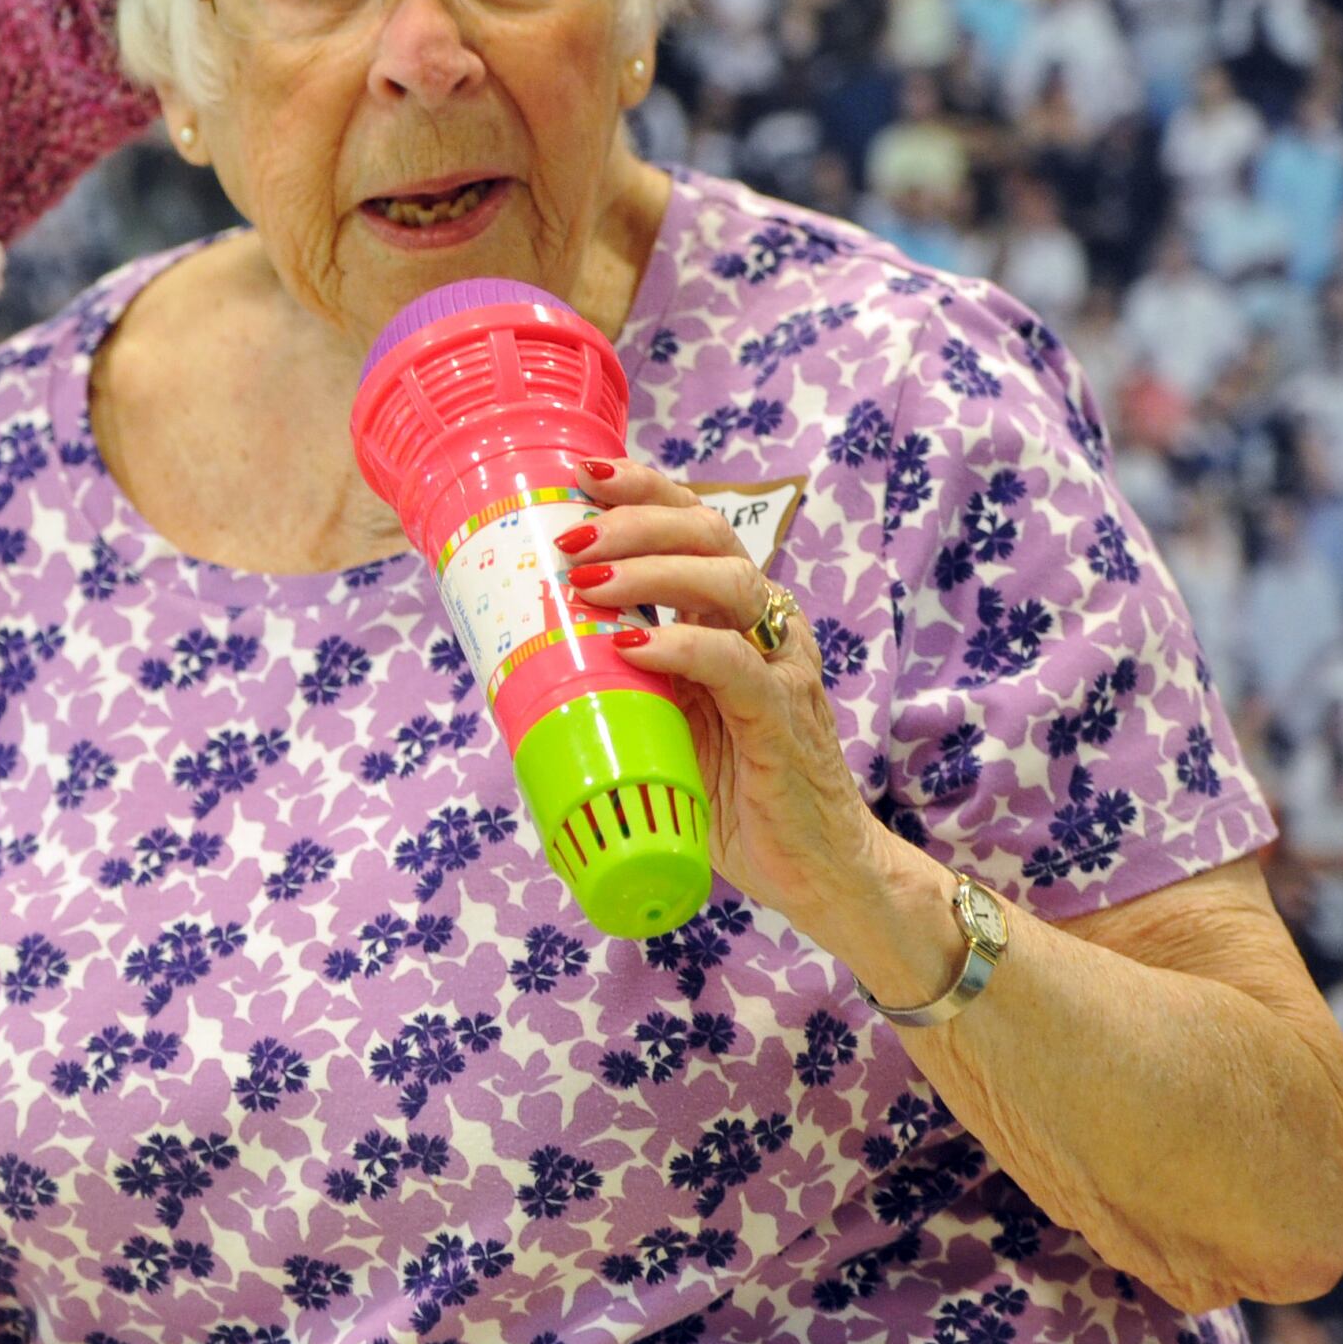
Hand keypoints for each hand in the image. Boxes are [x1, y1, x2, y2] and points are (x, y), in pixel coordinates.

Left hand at [552, 456, 894, 938]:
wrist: (813, 868)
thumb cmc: (735, 794)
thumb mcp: (666, 722)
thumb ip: (623, 682)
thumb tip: (529, 663)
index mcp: (736, 619)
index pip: (695, 527)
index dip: (644, 491)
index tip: (581, 475)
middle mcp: (766, 629)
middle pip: (712, 536)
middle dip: (636, 521)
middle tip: (571, 537)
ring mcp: (781, 669)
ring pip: (729, 584)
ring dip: (652, 573)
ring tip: (589, 583)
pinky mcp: (782, 718)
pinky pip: (736, 665)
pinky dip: (682, 645)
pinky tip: (632, 645)